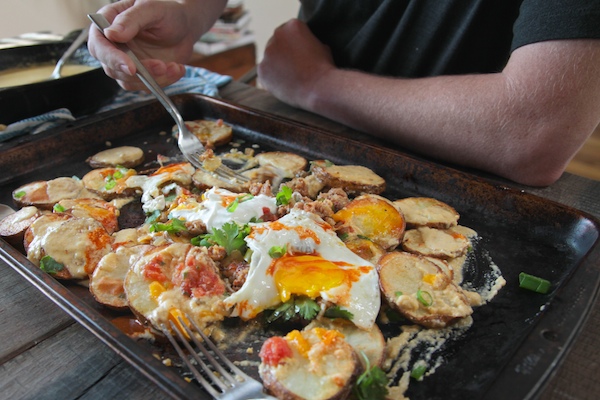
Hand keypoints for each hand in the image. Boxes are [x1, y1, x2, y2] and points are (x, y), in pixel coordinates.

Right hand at [88, 0, 220, 89]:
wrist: (185, 27)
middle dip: (138, 72)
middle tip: (161, 66)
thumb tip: (111, 34)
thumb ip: (131, 19)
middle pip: (112, 68)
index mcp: (108, 23)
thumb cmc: (167, 12)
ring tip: (174, 66)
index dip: (112, 58)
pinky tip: (177, 68)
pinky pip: (146, 86)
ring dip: (153, 78)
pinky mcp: (140, 74)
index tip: (131, 67)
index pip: (98, 45)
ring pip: (129, 81)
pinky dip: (164, 81)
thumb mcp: (151, 9)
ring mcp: (126, 61)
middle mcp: (113, 45)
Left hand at [257, 19, 335, 109]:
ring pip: (269, 59)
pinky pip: (264, 73)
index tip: (299, 55)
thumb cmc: (324, 68)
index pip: (288, 32)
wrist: (319, 87)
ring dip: (277, 66)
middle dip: (282, 53)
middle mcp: (277, 35)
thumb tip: (303, 47)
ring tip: (291, 77)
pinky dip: (272, 79)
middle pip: (276, 43)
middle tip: (293, 67)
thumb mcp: (321, 46)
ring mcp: (267, 52)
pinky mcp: (261, 69)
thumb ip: (307, 42)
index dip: (294, 45)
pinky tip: (285, 84)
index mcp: (293, 25)